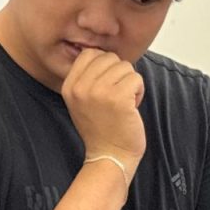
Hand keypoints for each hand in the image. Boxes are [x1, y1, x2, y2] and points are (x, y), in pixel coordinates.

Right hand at [62, 48, 145, 175]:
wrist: (109, 156)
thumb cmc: (101, 129)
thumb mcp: (81, 101)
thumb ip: (87, 78)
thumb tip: (106, 55)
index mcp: (69, 86)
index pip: (89, 54)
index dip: (105, 65)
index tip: (107, 84)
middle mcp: (81, 87)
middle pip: (110, 58)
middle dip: (119, 74)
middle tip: (117, 96)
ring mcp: (99, 92)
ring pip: (125, 67)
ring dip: (130, 83)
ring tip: (124, 103)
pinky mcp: (118, 98)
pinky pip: (136, 78)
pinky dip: (139, 91)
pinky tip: (132, 107)